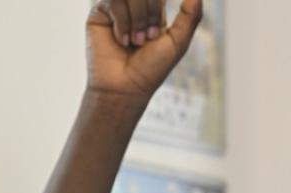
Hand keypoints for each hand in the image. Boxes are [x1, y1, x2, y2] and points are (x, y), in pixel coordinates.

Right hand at [86, 0, 202, 98]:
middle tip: (147, 39)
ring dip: (137, 20)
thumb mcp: (178, 42)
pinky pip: (113, 1)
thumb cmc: (152, 68)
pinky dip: (122, 22)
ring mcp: (116, 7)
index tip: (156, 35)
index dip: (158, 9)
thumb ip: (191, 16)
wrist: (125, 86)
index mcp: (154, 11)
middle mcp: (135, 7)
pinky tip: (121, 41)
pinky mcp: (99, 12)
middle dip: (149, 15)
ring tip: (135, 42)